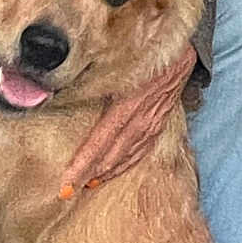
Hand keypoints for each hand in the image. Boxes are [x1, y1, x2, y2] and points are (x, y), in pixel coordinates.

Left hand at [58, 45, 196, 197]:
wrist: (181, 52)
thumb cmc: (146, 53)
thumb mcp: (117, 64)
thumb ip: (92, 80)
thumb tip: (60, 90)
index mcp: (126, 107)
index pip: (99, 143)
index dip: (82, 165)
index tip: (67, 183)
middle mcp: (140, 122)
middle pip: (110, 156)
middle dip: (89, 175)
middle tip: (68, 190)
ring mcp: (151, 126)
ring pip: (126, 157)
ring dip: (107, 172)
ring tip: (88, 183)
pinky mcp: (159, 125)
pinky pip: (141, 151)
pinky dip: (126, 164)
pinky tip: (116, 169)